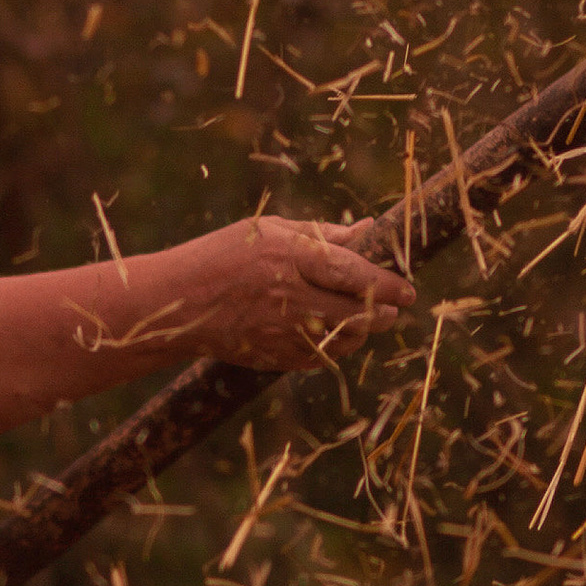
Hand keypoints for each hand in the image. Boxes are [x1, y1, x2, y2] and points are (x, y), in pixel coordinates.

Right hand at [165, 213, 414, 370]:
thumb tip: (367, 228)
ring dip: (362, 331)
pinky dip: (335, 346)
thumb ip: (322, 233)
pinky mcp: (275, 357)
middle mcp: (291, 297)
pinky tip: (332, 333)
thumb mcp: (270, 231)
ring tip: (364, 319)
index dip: (388, 285)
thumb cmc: (224, 256)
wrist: (177, 304)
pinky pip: (321, 357)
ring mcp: (283, 332)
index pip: (355, 273)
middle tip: (394, 307)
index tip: (408, 290)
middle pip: (358, 313)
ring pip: (345, 339)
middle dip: (384, 312)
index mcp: (291, 257)